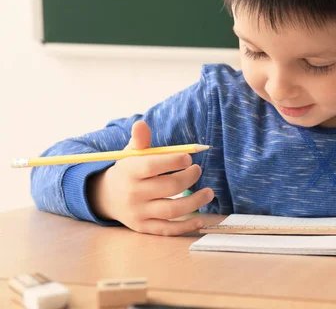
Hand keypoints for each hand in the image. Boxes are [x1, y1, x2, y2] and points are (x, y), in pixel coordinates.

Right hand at [87, 120, 213, 235]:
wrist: (107, 196)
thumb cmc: (128, 170)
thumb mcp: (130, 153)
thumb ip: (140, 140)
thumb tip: (141, 124)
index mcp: (130, 171)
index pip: (153, 166)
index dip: (174, 161)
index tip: (189, 158)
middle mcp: (133, 193)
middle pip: (167, 187)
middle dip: (188, 178)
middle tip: (198, 171)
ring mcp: (138, 213)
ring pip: (172, 210)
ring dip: (195, 202)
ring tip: (209, 192)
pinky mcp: (144, 228)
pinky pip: (167, 230)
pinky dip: (186, 227)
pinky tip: (200, 220)